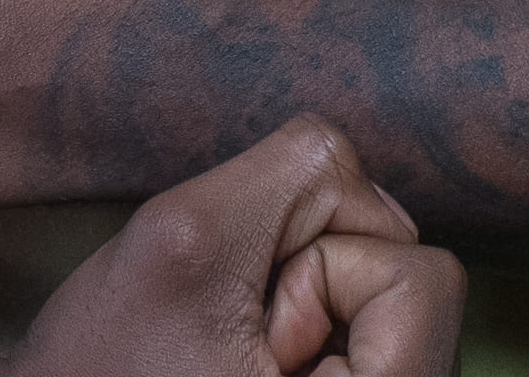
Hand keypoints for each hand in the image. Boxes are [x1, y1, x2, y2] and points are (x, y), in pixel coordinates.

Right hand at [15, 122, 463, 376]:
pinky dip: (317, 322)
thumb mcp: (187, 234)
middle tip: (246, 340)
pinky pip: (376, 322)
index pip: (424, 278)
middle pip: (419, 282)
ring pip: (398, 299)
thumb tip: (366, 176)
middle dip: (326, 280)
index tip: (256, 326)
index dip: (328, 267)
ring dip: (318, 301)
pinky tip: (258, 361)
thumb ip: (297, 171)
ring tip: (245, 353)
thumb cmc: (104, 359)